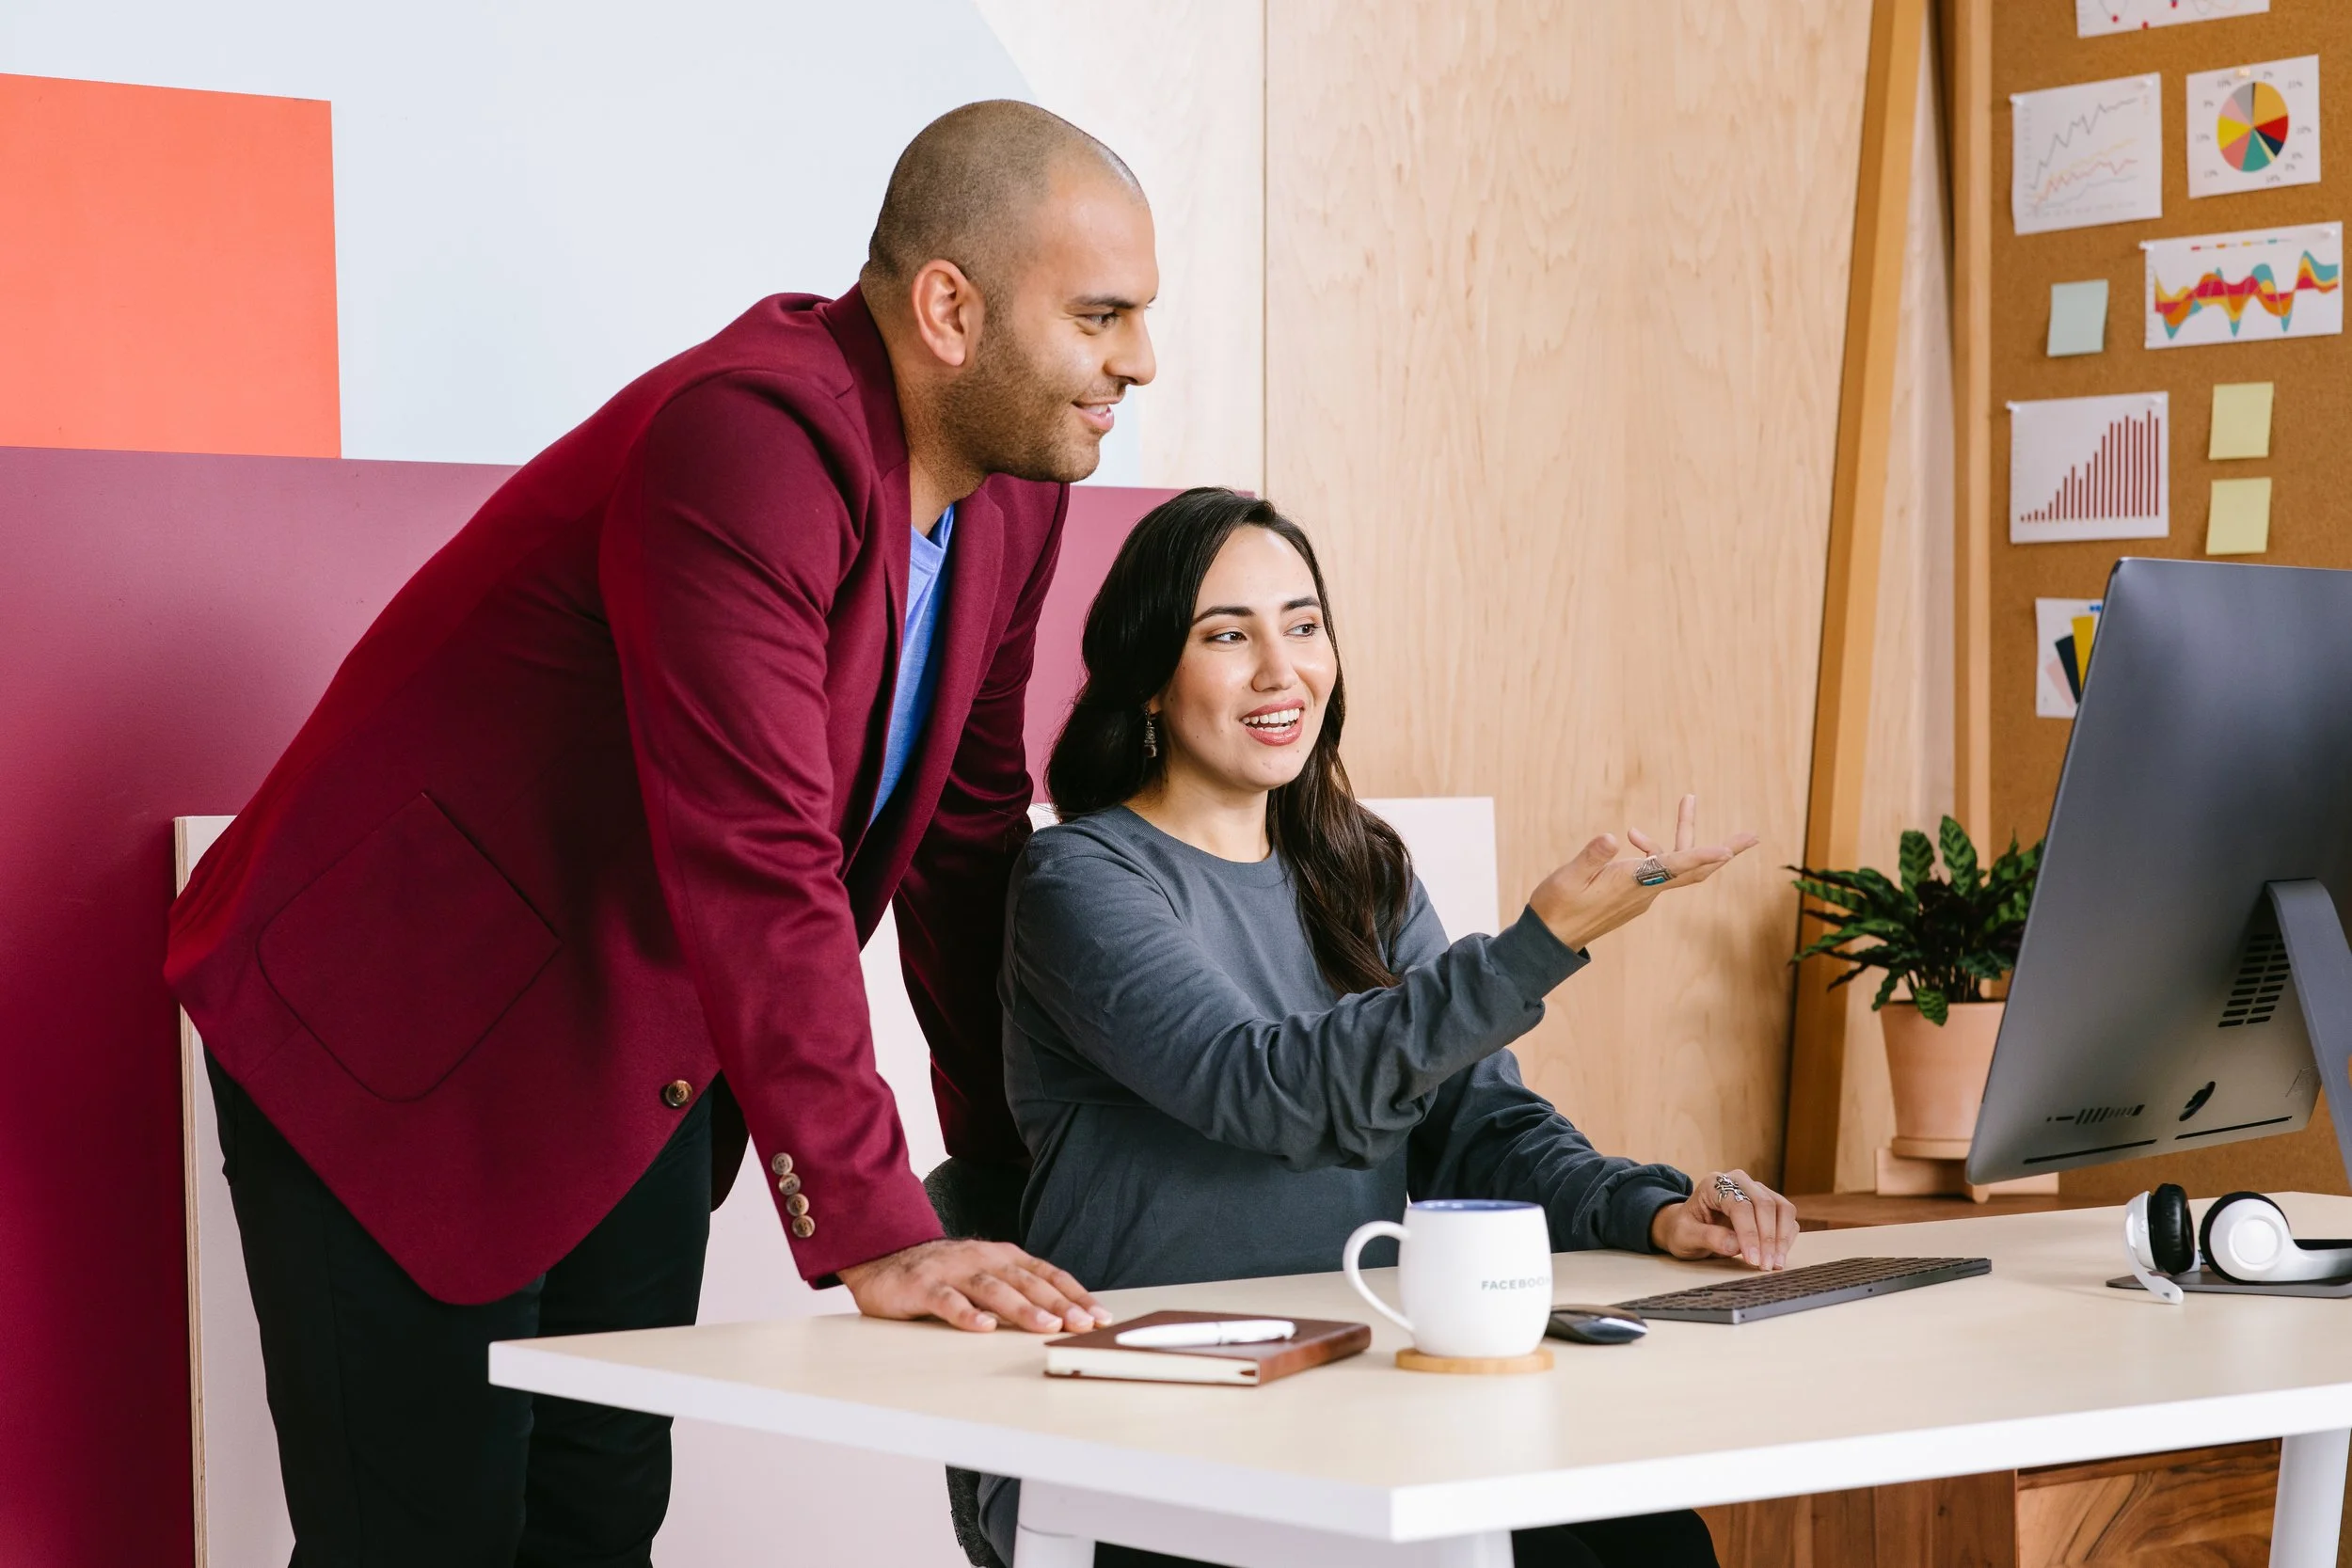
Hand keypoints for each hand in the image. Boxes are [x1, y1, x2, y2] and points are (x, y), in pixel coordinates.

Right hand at [837, 1237, 1111, 1333]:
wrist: (885, 1257)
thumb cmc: (944, 1273)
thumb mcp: (986, 1275)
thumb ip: (1017, 1290)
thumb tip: (1062, 1317)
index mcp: (1003, 1257)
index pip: (1047, 1274)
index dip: (1075, 1294)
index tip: (1100, 1316)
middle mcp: (982, 1259)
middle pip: (1027, 1281)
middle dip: (1059, 1304)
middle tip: (1084, 1324)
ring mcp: (953, 1271)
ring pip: (993, 1289)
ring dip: (1023, 1308)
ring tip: (1046, 1326)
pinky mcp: (923, 1286)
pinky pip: (948, 1300)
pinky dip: (967, 1314)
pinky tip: (983, 1327)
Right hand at [1528, 794, 1759, 953]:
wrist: (1550, 939)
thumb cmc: (1557, 905)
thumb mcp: (1568, 876)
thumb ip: (1591, 856)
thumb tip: (1612, 836)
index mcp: (1631, 884)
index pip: (1674, 867)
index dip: (1701, 855)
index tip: (1728, 849)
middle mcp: (1644, 891)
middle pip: (1694, 870)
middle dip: (1723, 852)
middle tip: (1752, 836)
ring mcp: (1642, 895)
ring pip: (1677, 865)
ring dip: (1686, 836)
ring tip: (1688, 800)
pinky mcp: (1634, 895)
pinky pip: (1659, 870)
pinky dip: (1657, 849)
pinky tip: (1634, 836)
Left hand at [1650, 1170, 1798, 1270]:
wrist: (1689, 1228)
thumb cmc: (1684, 1229)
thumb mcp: (1686, 1236)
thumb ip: (1708, 1237)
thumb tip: (1736, 1245)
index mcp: (1715, 1184)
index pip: (1740, 1205)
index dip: (1749, 1233)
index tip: (1752, 1259)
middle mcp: (1740, 1182)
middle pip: (1765, 1204)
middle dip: (1768, 1238)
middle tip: (1765, 1265)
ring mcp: (1757, 1192)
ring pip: (1782, 1208)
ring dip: (1782, 1238)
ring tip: (1774, 1264)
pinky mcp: (1769, 1206)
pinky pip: (1787, 1219)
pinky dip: (1786, 1238)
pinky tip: (1778, 1257)